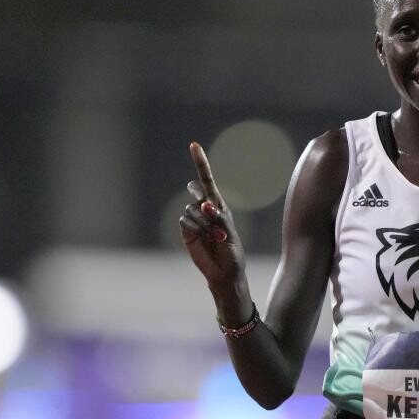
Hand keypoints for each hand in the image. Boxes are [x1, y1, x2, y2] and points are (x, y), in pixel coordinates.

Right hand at [179, 141, 245, 285]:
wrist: (224, 273)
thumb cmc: (232, 253)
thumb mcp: (230, 233)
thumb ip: (218, 218)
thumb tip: (205, 205)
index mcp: (219, 206)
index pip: (208, 181)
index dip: (201, 163)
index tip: (193, 145)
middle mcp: (205, 209)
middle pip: (195, 189)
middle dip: (198, 193)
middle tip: (208, 209)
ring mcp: (194, 219)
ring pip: (192, 209)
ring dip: (204, 223)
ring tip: (216, 237)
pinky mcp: (186, 231)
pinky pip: (185, 220)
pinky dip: (197, 228)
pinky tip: (207, 239)